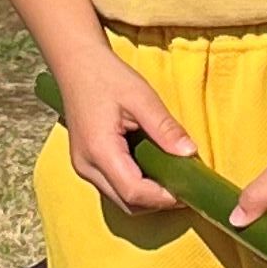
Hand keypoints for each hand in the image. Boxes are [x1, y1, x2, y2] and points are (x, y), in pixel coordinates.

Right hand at [55, 52, 195, 218]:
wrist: (76, 64)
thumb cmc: (106, 75)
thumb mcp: (141, 96)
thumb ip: (165, 128)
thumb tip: (190, 153)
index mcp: (99, 150)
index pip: (134, 191)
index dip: (164, 197)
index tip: (189, 191)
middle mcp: (87, 166)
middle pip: (127, 203)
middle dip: (158, 202)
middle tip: (186, 187)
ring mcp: (84, 167)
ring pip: (121, 200)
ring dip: (148, 196)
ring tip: (173, 179)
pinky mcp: (87, 164)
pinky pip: (115, 187)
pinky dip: (136, 186)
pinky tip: (154, 170)